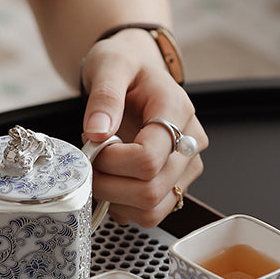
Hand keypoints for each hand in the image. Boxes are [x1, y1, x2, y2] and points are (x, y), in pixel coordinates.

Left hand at [81, 27, 206, 225]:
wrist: (136, 69)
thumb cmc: (125, 64)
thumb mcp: (109, 65)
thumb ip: (104, 96)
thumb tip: (97, 131)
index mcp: (177, 111)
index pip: (149, 158)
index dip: (112, 162)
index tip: (93, 145)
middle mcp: (190, 144)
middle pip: (150, 190)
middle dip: (108, 184)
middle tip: (89, 162)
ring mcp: (185, 168)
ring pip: (152, 210)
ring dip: (115, 200)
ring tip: (101, 172)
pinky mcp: (175, 184)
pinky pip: (150, 214)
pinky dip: (123, 206)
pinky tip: (112, 181)